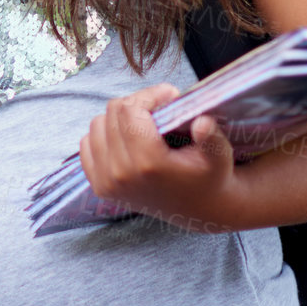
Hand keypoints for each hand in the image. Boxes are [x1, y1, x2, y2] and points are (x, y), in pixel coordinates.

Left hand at [78, 83, 238, 230]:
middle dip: (137, 103)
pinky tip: (126, 138)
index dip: (150, 95)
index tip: (169, 94)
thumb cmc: (210, 177)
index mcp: (148, 163)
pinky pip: (87, 143)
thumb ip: (212, 137)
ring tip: (144, 122)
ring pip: (97, 124)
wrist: (199, 210)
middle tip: (159, 106)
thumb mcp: (219, 157)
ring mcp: (106, 181)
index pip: (130, 109)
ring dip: (118, 118)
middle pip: (113, 113)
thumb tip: (202, 121)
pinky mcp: (98, 186)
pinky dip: (104, 135)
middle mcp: (121, 173)